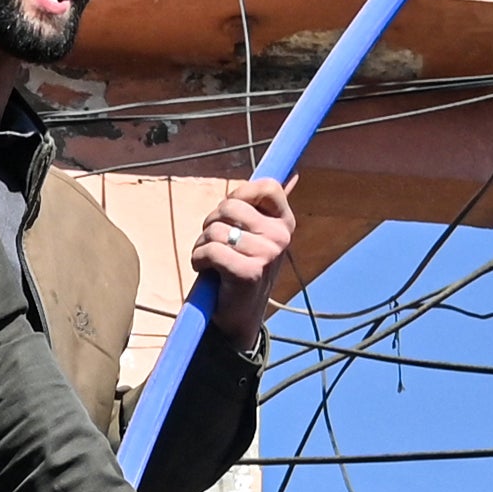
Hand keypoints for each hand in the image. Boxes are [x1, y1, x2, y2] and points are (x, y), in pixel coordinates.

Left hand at [189, 176, 294, 333]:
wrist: (239, 317)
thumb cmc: (241, 270)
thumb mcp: (258, 237)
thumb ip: (264, 209)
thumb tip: (294, 174)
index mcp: (285, 223)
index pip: (268, 186)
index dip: (241, 192)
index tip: (229, 212)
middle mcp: (281, 237)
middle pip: (230, 205)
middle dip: (211, 221)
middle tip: (213, 241)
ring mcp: (267, 255)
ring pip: (215, 229)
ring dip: (201, 244)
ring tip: (208, 260)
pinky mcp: (249, 272)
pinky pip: (210, 250)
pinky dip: (198, 259)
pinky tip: (204, 270)